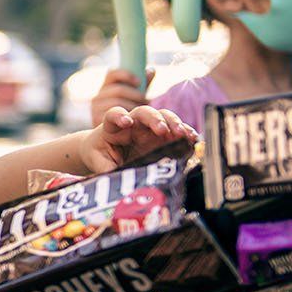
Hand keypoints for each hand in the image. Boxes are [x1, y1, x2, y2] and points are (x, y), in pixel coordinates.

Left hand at [79, 105, 195, 174]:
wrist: (106, 153)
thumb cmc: (101, 155)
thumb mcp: (99, 162)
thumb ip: (105, 169)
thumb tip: (116, 179)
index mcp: (112, 127)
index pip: (114, 115)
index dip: (119, 116)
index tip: (126, 122)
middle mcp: (133, 123)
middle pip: (144, 112)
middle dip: (155, 119)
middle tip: (162, 130)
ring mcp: (149, 128)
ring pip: (164, 117)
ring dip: (174, 123)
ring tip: (183, 134)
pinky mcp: (162, 136)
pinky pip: (175, 131)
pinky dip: (185, 133)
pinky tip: (192, 139)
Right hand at [88, 68, 152, 126]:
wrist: (109, 141)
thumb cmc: (127, 115)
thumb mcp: (134, 98)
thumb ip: (142, 85)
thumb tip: (151, 70)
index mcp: (107, 87)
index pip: (113, 73)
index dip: (126, 75)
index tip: (139, 82)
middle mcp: (99, 97)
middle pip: (119, 90)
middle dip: (136, 96)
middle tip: (146, 102)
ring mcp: (96, 109)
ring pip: (118, 104)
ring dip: (132, 108)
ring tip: (140, 114)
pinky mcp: (96, 121)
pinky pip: (114, 117)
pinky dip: (126, 119)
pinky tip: (131, 122)